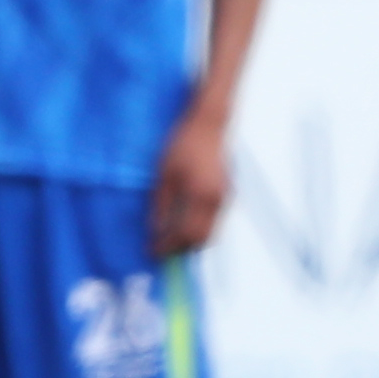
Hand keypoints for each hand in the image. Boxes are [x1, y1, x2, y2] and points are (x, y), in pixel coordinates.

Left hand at [152, 111, 231, 257]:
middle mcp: (217, 202)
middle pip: (203, 239)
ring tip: (170, 238)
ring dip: (191, 239)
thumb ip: (162, 205)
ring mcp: (225, 198)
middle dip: (182, 248)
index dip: (168, 245)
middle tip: (161, 250)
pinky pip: (213, 220)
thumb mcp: (164, 175)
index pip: (185, 233)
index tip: (151, 251)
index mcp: (201, 197)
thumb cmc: (181, 146)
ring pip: (211, 231)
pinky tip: (183, 222)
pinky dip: (199, 227)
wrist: (208, 126)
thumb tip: (156, 231)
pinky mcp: (227, 193)